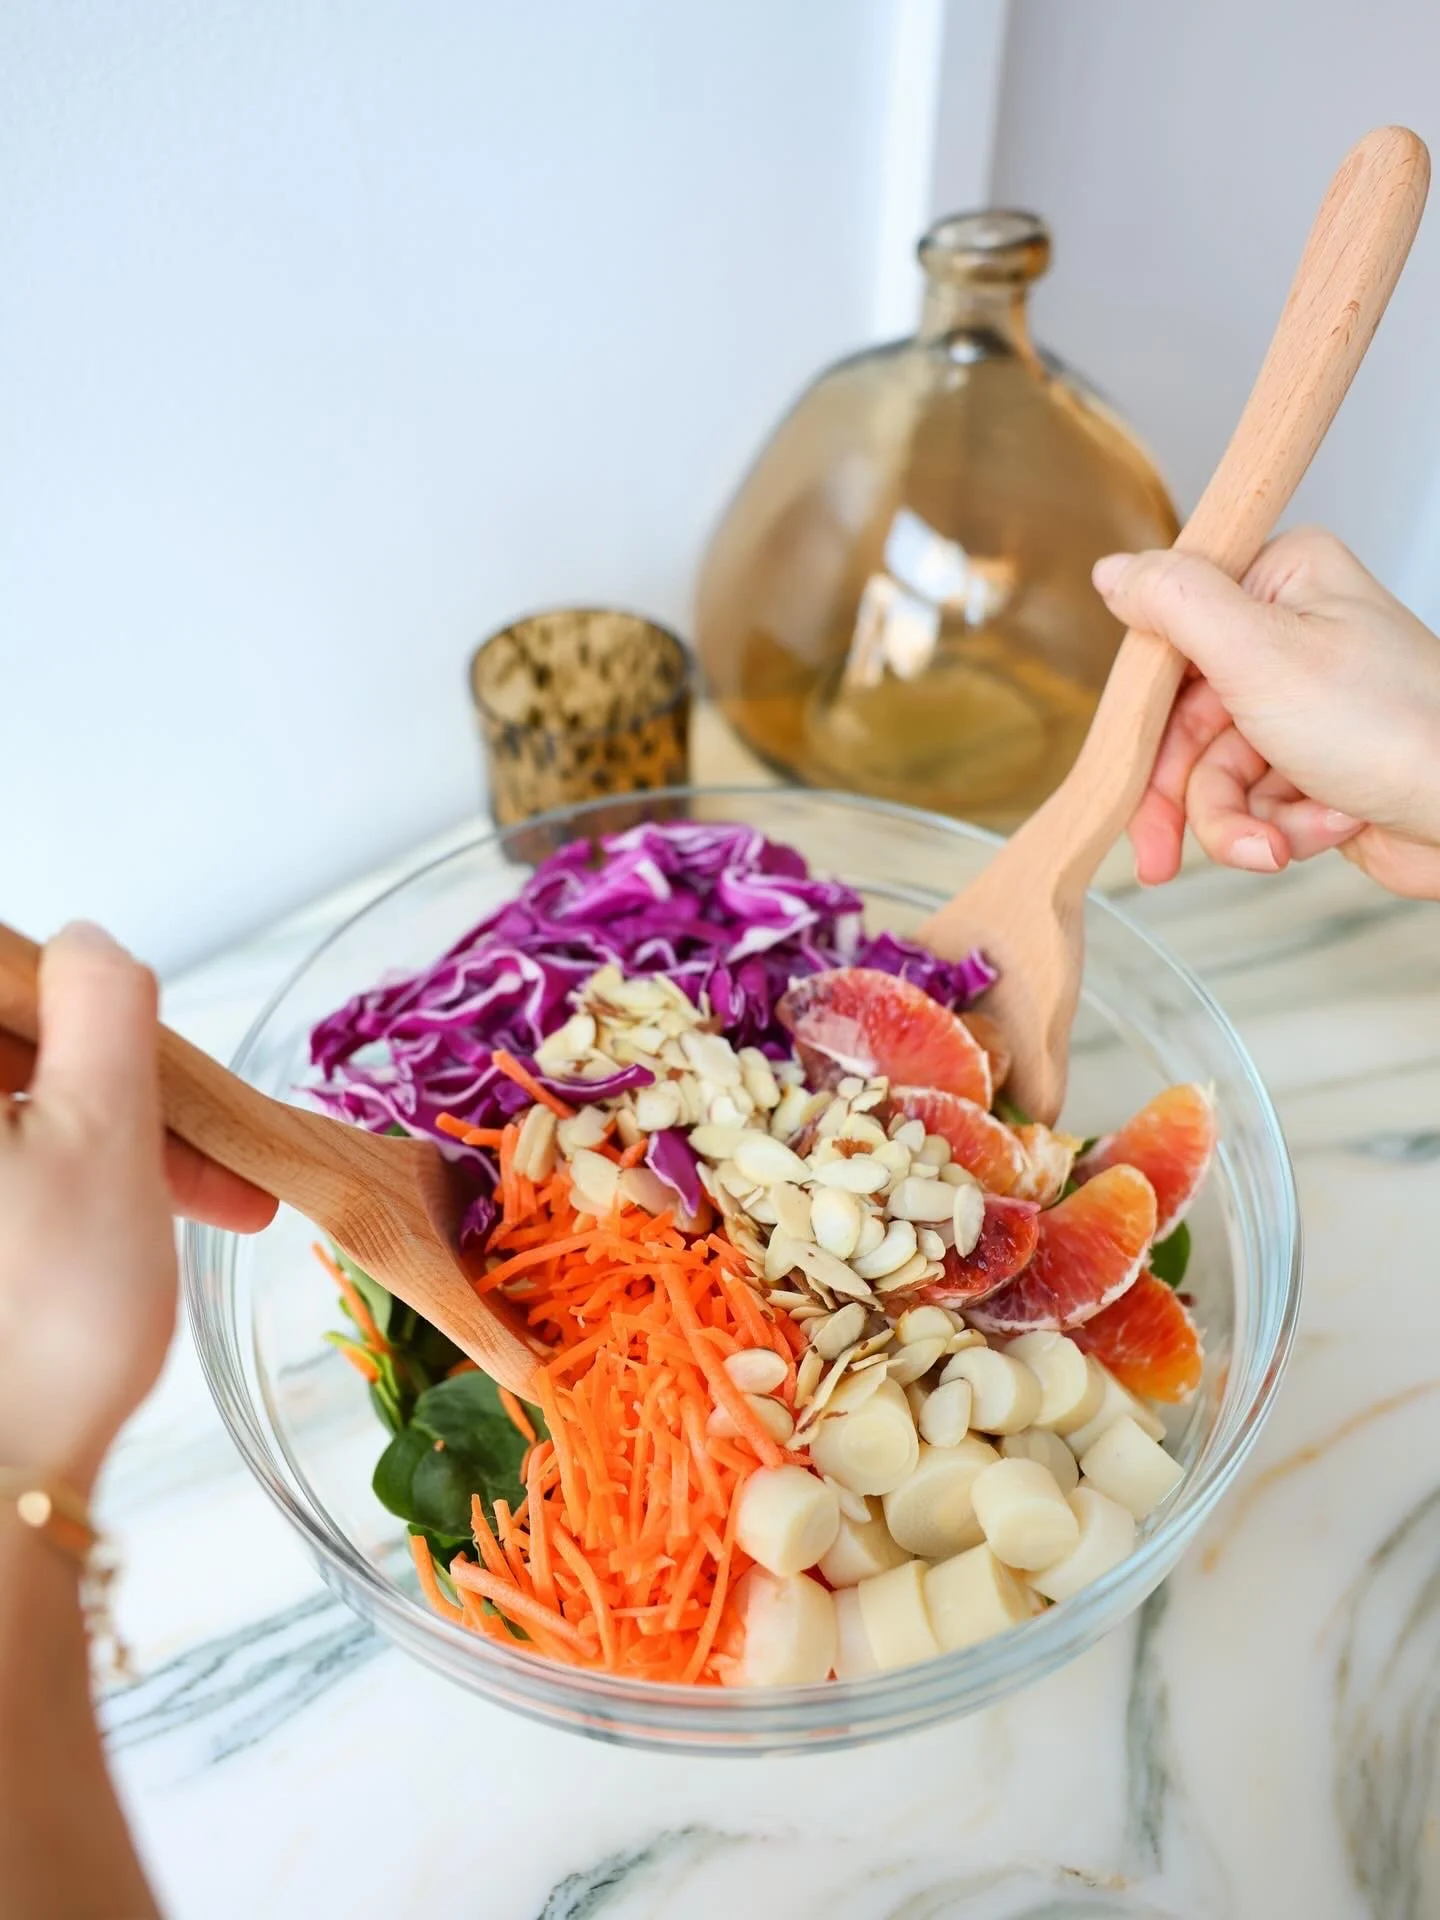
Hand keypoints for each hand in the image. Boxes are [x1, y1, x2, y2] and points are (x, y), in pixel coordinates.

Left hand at [0, 924, 272, 1492]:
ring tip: (192, 1208)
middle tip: (201, 1153)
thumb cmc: (41, 1322)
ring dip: (93, 1143)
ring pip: (4, 1119)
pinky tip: (113, 1233)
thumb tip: (88, 942)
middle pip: (2, 1055)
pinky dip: (50, 1189)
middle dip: (104, 1085)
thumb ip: (103, 1000)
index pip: (0, 975)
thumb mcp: (107, 1130)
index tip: (152, 1059)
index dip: (80, 1000)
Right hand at [1092, 528, 1439, 898]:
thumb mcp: (1261, 652)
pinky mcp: (1312, 767)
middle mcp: (1289, 639)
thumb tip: (1113, 570)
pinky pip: (1254, 806)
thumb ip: (1176, 603)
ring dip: (1238, 821)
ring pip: (1214, 777)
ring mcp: (1300, 706)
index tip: (1125, 764)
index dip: (1143, 715)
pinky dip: (1280, 828)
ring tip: (1277, 845)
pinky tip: (1323, 828)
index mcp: (1280, 586)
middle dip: (1187, 797)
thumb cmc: (1393, 727)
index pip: (1170, 643)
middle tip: (1157, 854)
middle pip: (1183, 725)